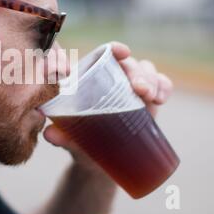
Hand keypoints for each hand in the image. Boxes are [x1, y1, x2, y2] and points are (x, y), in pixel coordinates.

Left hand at [43, 41, 173, 170]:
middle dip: (137, 72)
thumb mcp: (70, 139)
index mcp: (91, 81)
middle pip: (128, 64)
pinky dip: (164, 87)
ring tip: (150, 97)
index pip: (102, 56)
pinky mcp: (148, 102)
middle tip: (139, 89)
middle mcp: (113, 80)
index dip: (113, 49)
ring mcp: (132, 90)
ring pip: (147, 71)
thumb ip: (60, 136)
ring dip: (152, 80)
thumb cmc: (79, 144)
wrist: (98, 164)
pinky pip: (161, 86)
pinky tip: (161, 98)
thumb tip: (49, 134)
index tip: (122, 51)